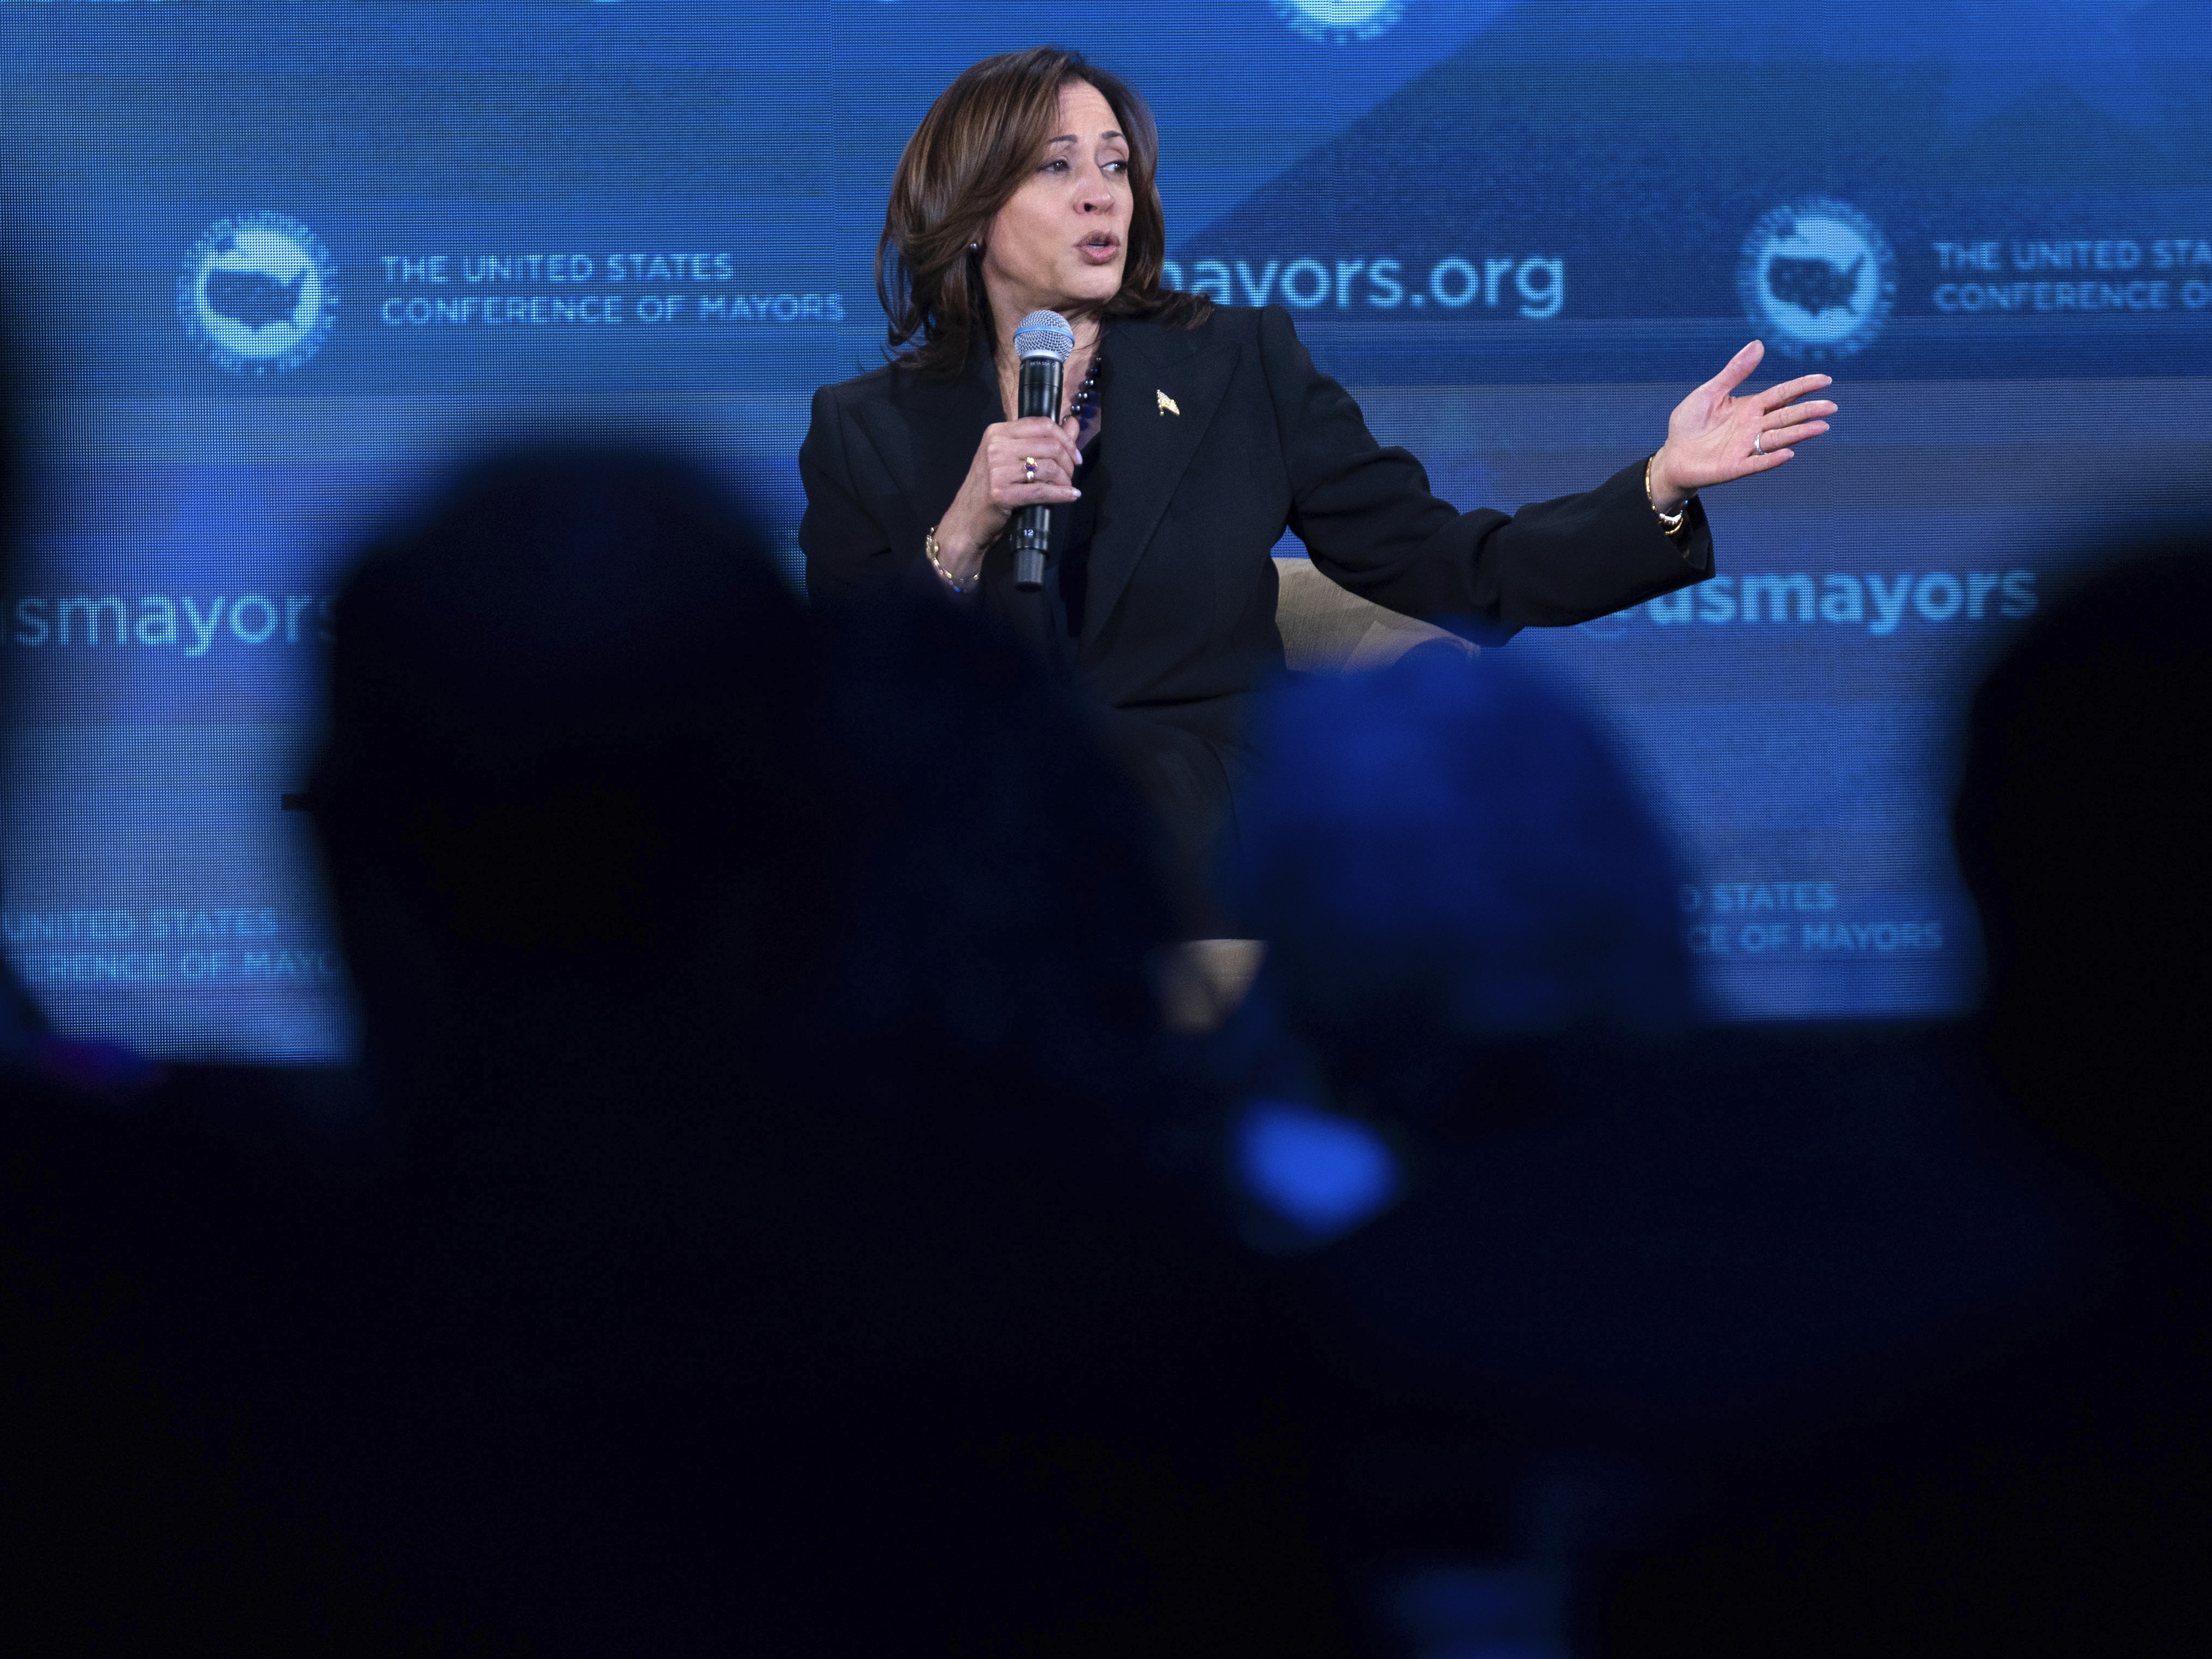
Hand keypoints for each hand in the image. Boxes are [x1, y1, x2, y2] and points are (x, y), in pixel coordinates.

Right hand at [934, 414, 1083, 580]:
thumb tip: (1073, 424)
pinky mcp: (1001, 493)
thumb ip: (1043, 440)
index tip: (1075, 455)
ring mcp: (996, 470)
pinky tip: (1071, 496)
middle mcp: (995, 446)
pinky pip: (1041, 490)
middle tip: (1070, 475)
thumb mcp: (1012, 459)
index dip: (1065, 438)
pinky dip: (1061, 494)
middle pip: (1049, 444)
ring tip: (1067, 487)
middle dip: (1068, 461)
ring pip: (1048, 466)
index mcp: (997, 432)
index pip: (1043, 424)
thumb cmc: (990, 489)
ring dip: (1065, 479)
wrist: (966, 520)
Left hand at [1647, 340, 1835, 508]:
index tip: (1825, 380)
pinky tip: (1787, 454)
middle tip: (1831, 406)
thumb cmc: (1690, 423)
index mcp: (1750, 407)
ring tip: (1821, 427)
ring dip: (1799, 433)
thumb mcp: (1709, 392)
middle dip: (1809, 411)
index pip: (1782, 394)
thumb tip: (1758, 344)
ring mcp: (1746, 448)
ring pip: (1778, 438)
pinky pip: (1756, 463)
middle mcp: (1754, 427)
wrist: (1673, 456)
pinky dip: (1771, 460)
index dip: (1803, 387)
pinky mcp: (1735, 467)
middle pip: (1786, 416)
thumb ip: (1734, 372)